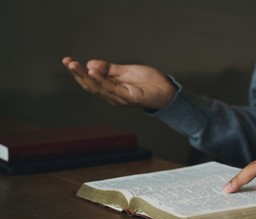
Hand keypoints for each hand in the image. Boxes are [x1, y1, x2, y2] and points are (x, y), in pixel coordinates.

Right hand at [62, 57, 176, 108]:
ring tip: (76, 65)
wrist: (166, 90)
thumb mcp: (125, 71)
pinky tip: (93, 72)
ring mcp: (120, 97)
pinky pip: (112, 88)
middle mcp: (112, 95)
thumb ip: (109, 69)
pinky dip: (102, 80)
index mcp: (111, 88)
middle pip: (91, 86)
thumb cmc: (148, 82)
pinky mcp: (129, 97)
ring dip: (85, 76)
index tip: (67, 61)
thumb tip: (90, 64)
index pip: (90, 81)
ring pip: (98, 88)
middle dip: (78, 74)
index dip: (78, 72)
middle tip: (68, 62)